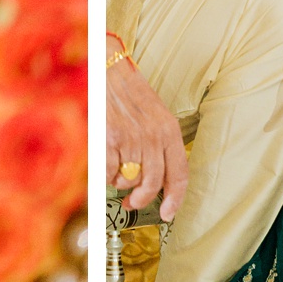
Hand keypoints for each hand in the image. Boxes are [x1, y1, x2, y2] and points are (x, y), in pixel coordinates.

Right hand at [106, 42, 187, 218]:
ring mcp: (131, 138)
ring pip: (127, 180)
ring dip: (119, 178)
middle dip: (140, 199)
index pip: (179, 173)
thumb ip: (159, 144)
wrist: (106, 68)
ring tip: (115, 160)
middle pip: (151, 184)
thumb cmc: (128, 91)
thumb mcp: (154, 114)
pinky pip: (107, 174)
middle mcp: (153, 136)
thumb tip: (155, 182)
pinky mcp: (108, 140)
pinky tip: (104, 157)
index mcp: (169, 129)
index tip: (167, 213)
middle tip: (132, 201)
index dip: (174, 199)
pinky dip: (103, 171)